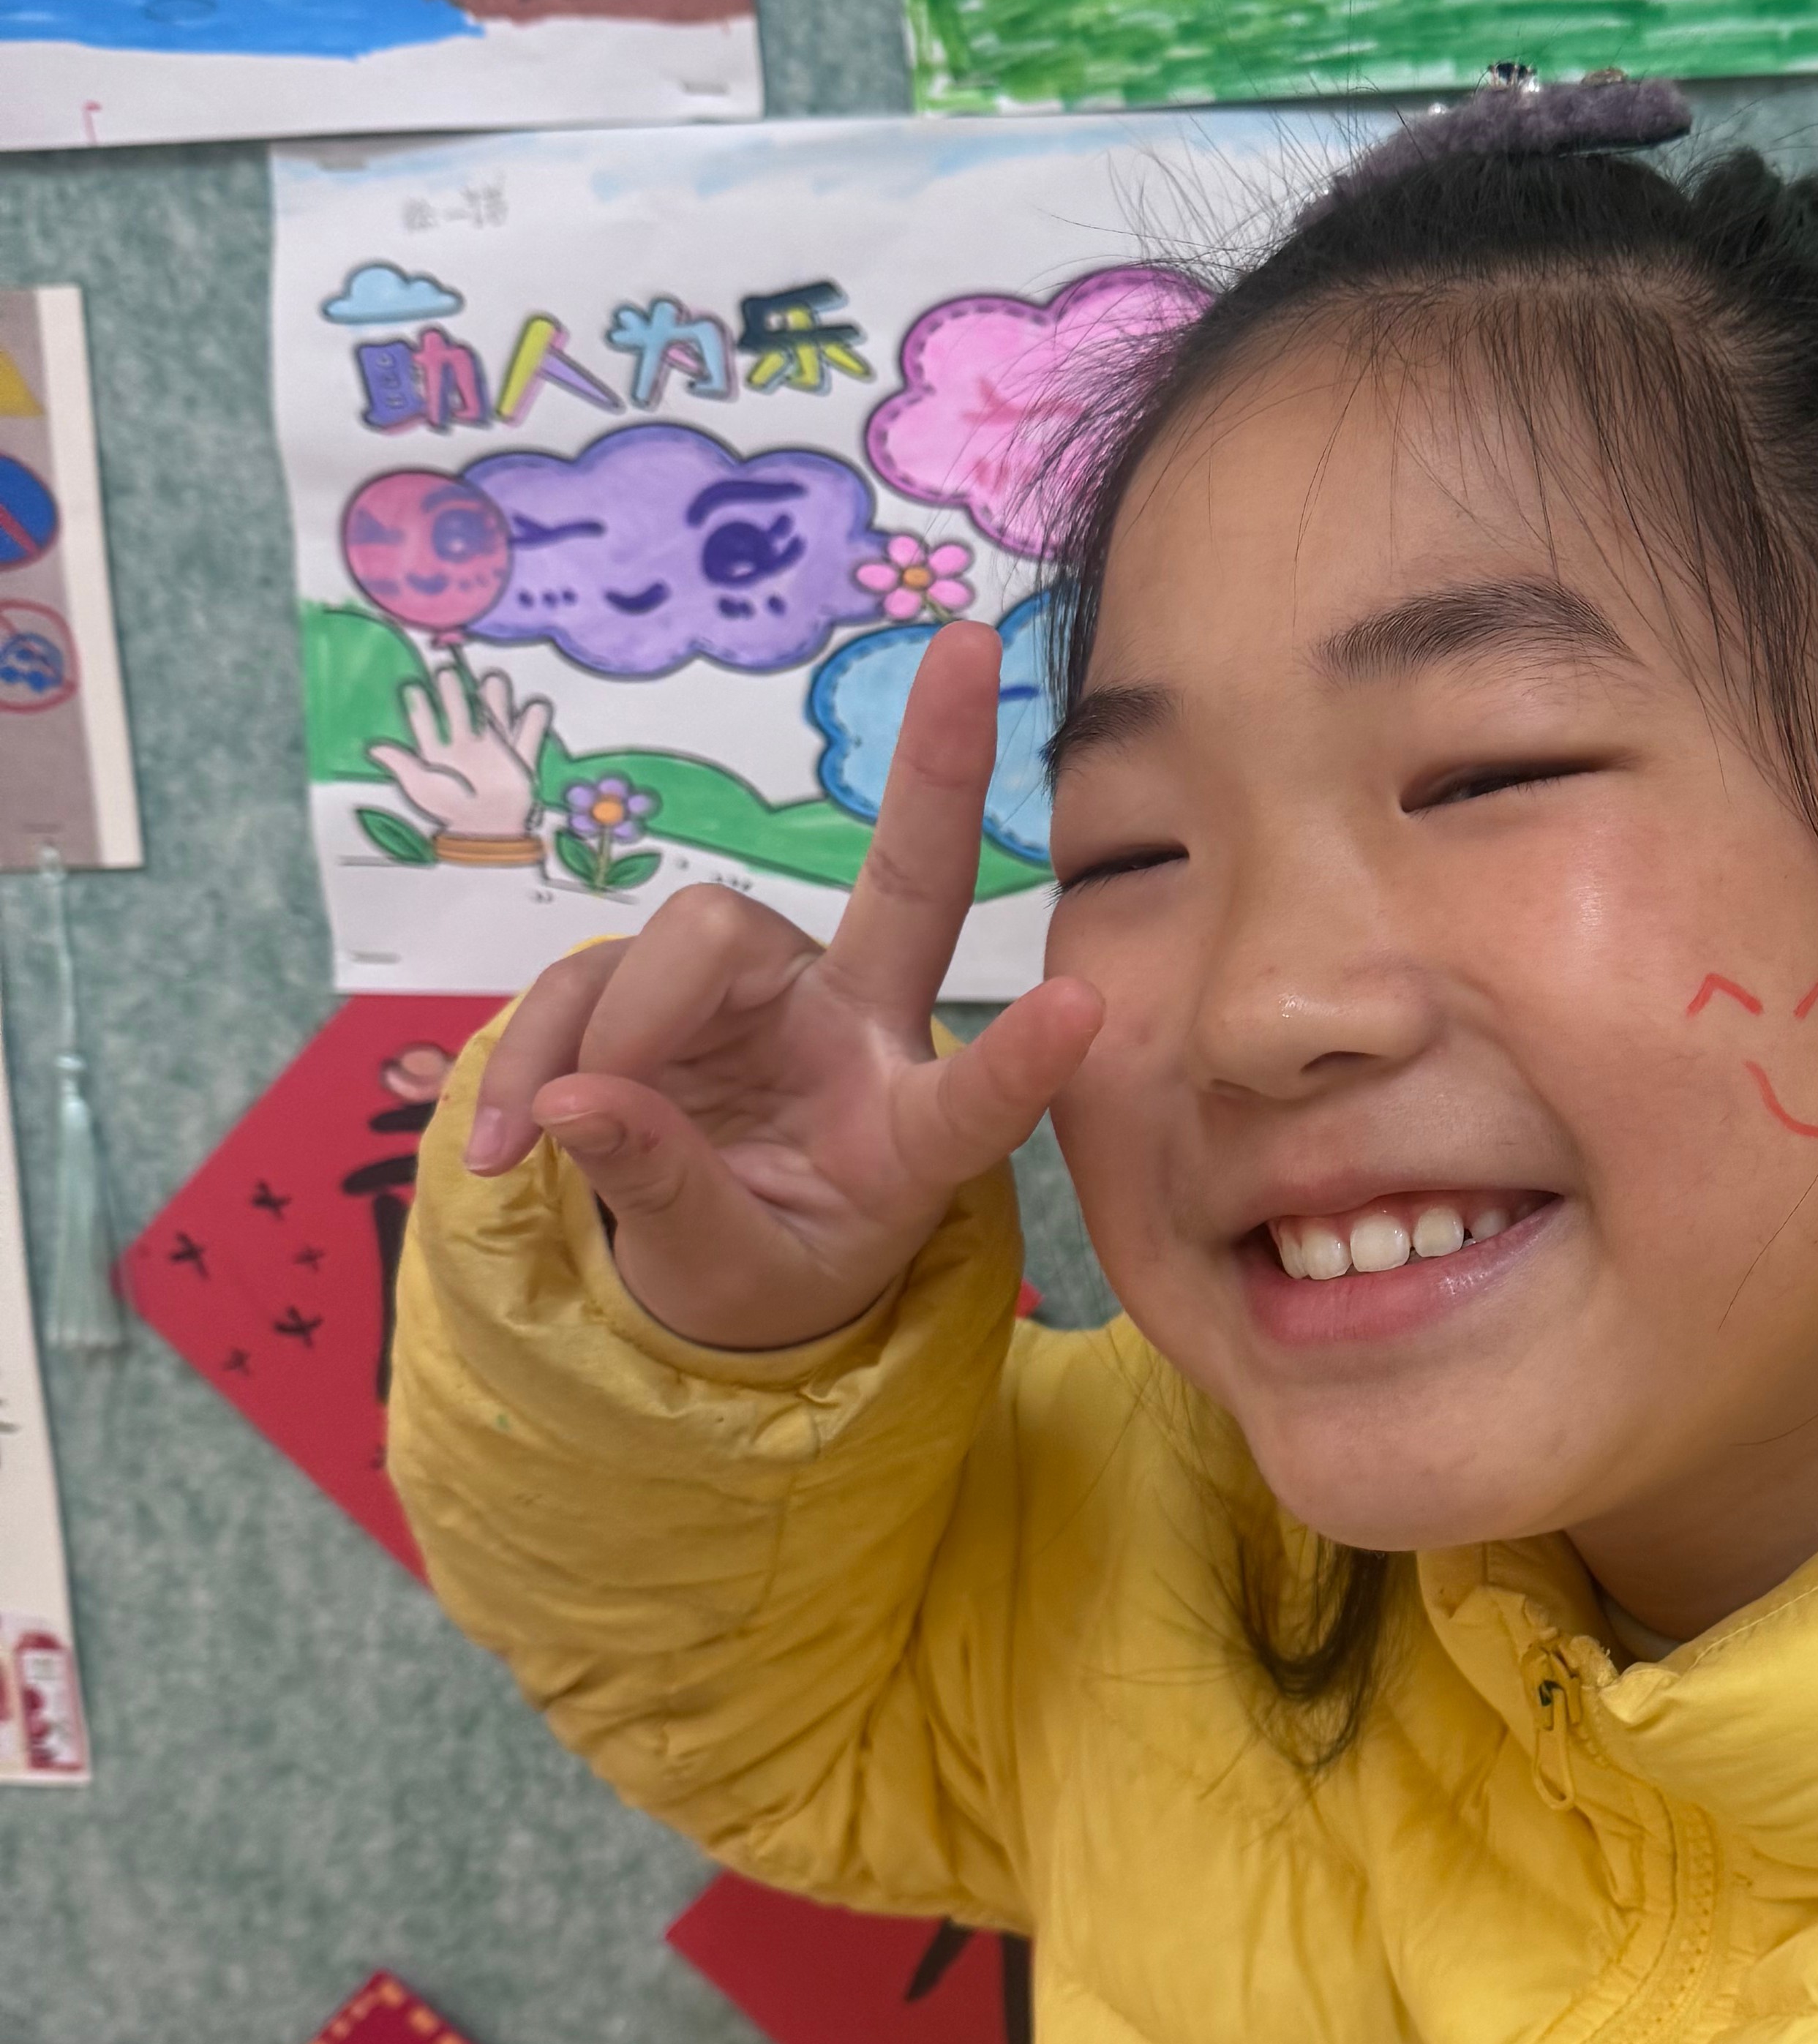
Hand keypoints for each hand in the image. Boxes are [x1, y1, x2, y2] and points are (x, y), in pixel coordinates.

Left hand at [372, 656, 550, 848]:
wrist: (487, 833)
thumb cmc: (452, 810)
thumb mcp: (422, 787)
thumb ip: (400, 765)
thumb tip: (374, 748)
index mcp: (441, 756)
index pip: (426, 725)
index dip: (419, 707)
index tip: (413, 689)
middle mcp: (467, 749)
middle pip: (460, 712)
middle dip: (453, 692)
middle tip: (446, 674)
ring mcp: (494, 752)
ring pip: (495, 717)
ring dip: (495, 699)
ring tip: (492, 681)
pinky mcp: (520, 761)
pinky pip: (529, 737)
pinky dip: (535, 721)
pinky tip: (534, 708)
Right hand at [461, 623, 1101, 1350]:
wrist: (703, 1257)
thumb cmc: (763, 1265)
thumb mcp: (726, 1273)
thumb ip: (667, 1196)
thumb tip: (576, 1107)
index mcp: (909, 1129)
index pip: (979, 1095)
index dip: (1026, 1060)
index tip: (1088, 1006)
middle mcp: (860, 1023)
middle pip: (892, 889)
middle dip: (942, 770)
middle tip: (847, 843)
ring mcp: (765, 986)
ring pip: (696, 933)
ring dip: (607, 1038)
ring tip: (552, 1141)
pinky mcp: (664, 979)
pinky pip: (585, 981)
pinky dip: (530, 1060)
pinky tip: (504, 1142)